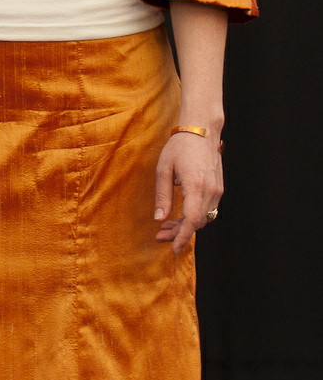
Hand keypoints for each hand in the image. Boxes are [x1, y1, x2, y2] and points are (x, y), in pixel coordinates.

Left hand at [154, 132, 222, 254]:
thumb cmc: (179, 147)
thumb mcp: (163, 169)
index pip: (192, 220)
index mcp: (196, 186)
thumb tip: (160, 218)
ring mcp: (217, 190)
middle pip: (198, 222)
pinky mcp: (218, 188)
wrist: (201, 131)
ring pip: (203, 218)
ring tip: (165, 227)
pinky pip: (207, 209)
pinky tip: (178, 216)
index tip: (173, 248)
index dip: (183, 236)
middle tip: (160, 237)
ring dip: (186, 225)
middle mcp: (211, 191)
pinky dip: (193, 215)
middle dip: (179, 233)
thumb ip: (162, 195)